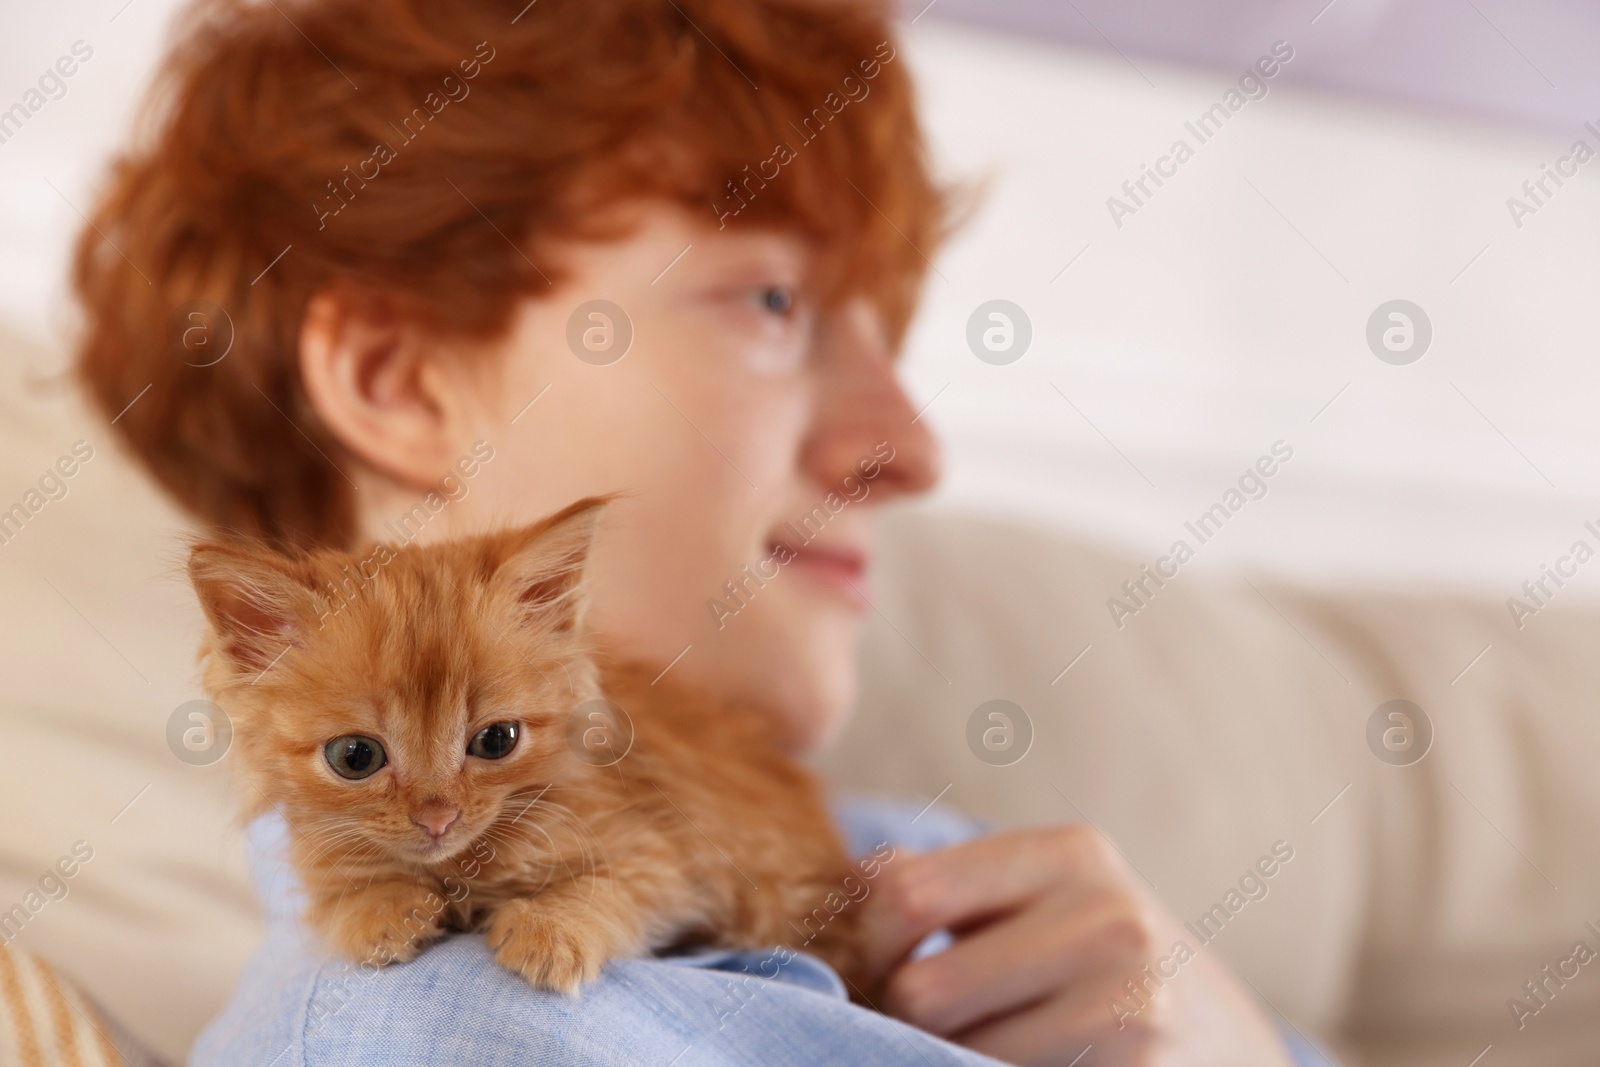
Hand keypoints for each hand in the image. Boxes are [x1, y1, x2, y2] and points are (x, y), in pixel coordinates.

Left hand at [859, 825, 1295, 1065]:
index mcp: (1070, 854)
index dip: (867, 944)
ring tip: (980, 1044)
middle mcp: (1110, 920)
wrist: (1223, 1045)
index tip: (876, 970)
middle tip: (923, 1025)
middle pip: (923, 991)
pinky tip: (1019, 1064)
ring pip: (956, 1055)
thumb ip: (944, 883)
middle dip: (904, 1019)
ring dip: (946, 1059)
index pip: (907, 894)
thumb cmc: (1100, 960)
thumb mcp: (1039, 897)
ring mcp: (1133, 1007)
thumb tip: (846, 886)